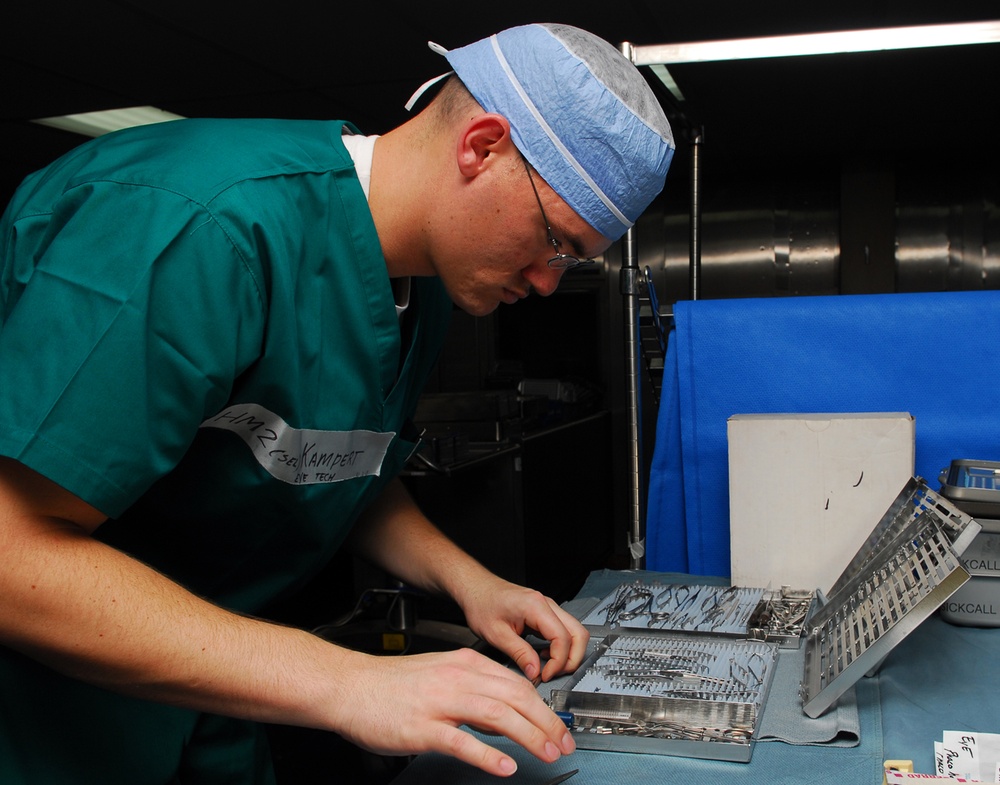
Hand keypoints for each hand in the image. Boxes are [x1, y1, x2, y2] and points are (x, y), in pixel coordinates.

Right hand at [336, 647, 575, 776]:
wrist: (350, 686)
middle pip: (515, 696)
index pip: (516, 683)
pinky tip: (504, 766)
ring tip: (546, 754)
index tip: (559, 726)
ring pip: (496, 715)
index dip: (543, 706)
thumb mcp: (442, 675)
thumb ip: (474, 690)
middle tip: (563, 743)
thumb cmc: (392, 685)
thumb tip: (505, 713)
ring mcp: (439, 702)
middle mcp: (457, 678)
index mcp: (465, 664)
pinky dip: (486, 754)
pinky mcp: (422, 728)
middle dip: (545, 721)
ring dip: (528, 736)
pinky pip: (460, 740)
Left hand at [457, 575, 589, 683]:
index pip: (563, 638)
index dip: (559, 662)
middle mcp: (547, 604)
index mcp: (536, 607)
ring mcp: (548, 607)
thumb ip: (520, 654)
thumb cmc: (482, 604)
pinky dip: (560, 647)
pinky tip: (544, 656)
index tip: (546, 674)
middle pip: (578, 634)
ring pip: (574, 632)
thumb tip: (536, 672)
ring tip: (549, 667)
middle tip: (554, 674)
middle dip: (572, 659)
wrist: (476, 588)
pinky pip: (563, 630)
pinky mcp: (544, 613)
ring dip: (568, 653)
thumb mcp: (496, 634)